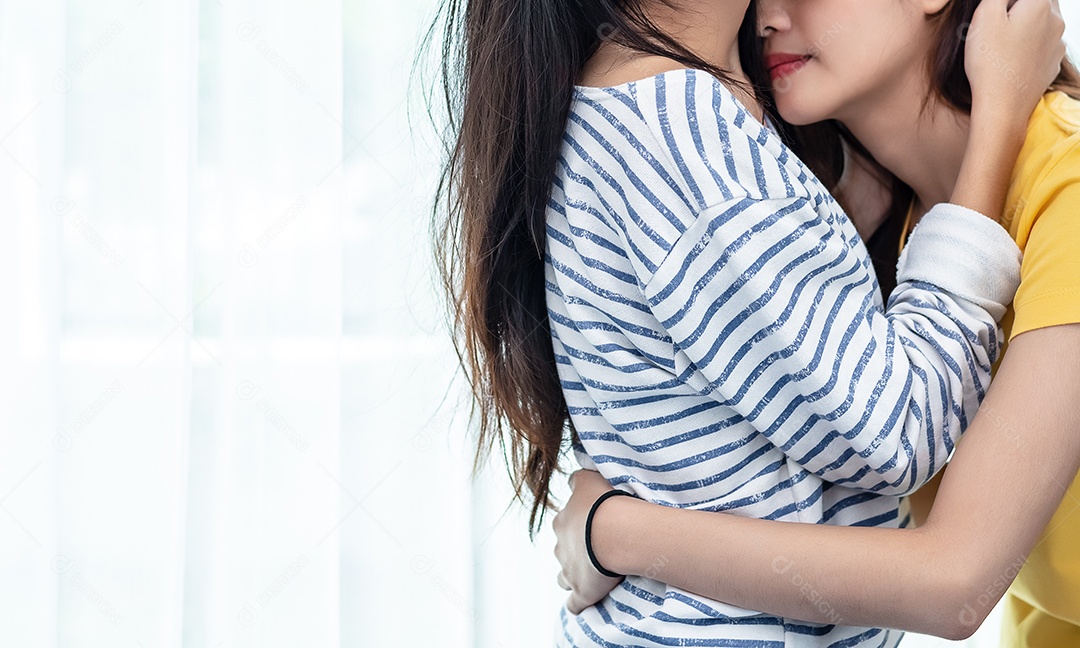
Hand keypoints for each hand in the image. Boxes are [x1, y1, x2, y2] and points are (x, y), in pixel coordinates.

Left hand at [552, 470, 624, 614]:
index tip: (593, 528)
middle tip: (598, 550)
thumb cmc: (605, 502)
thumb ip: (578, 478)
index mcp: (562, 522)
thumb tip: (571, 479)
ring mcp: (569, 571)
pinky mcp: (581, 592)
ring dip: (574, 577)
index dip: (577, 528)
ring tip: (592, 577)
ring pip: (564, 578)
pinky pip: (575, 604)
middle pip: (563, 551)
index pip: (563, 526)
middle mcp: (561, 547)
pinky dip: (579, 604)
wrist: (616, 531)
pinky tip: (587, 604)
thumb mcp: (588, 479)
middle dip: (575, 552)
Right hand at [964, 0, 1064, 118]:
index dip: (1005, 3)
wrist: (1003, 106)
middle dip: (1018, 9)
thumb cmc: (990, 61)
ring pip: (1043, 23)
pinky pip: (1042, 45)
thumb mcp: (985, 16)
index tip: (994, 12)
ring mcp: (1057, 44)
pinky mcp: (1052, 63)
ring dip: (1024, 26)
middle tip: (996, 26)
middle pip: (1040, 3)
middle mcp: (1056, 21)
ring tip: (1001, 44)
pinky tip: (1012, 59)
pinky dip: (1028, 46)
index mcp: (1040, 4)